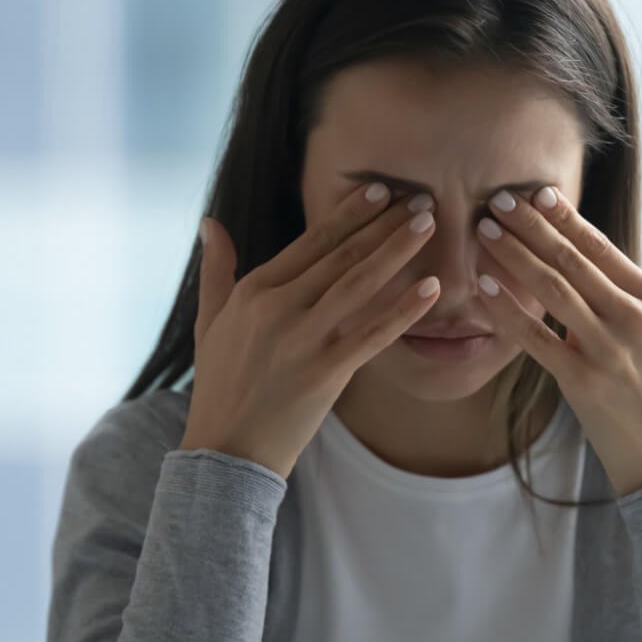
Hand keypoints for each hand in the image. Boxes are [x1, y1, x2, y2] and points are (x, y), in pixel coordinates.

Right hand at [179, 184, 441, 480]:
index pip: (312, 242)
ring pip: (360, 284)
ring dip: (398, 251)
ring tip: (431, 225)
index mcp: (254, 291)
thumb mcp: (209, 323)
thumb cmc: (221, 386)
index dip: (349, 214)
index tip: (381, 191)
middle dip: (384, 225)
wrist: (227, 450)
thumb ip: (216, 270)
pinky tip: (432, 289)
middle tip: (421, 199)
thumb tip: (210, 222)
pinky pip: (373, 334)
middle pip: (342, 256)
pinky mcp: (326, 372)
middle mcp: (278, 308)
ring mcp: (303, 339)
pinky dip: (404, 310)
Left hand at [473, 185, 641, 497]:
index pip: (602, 248)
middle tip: (497, 200)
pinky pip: (536, 339)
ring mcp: (607, 351)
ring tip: (484, 232)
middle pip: (572, 260)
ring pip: (552, 291)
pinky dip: (508, 311)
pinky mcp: (582, 383)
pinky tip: (484, 288)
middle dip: (531, 226)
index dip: (566, 219)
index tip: (536, 194)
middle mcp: (633, 319)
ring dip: (515, 257)